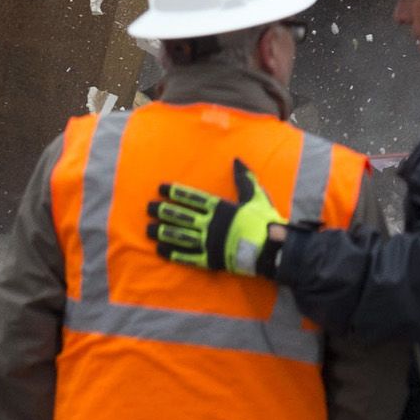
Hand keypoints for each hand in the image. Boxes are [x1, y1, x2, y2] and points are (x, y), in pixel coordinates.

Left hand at [148, 160, 285, 275]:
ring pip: (181, 236)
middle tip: (149, 208)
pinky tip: (161, 250)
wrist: (270, 248)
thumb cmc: (264, 221)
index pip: (192, 198)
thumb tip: (237, 160)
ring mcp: (208, 242)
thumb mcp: (256, 196)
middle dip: (164, 211)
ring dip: (164, 232)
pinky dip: (174, 254)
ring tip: (149, 229)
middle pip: (182, 216)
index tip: (161, 189)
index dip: (176, 193)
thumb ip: (244, 179)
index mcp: (220, 208)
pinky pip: (188, 256)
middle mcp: (210, 224)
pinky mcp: (210, 260)